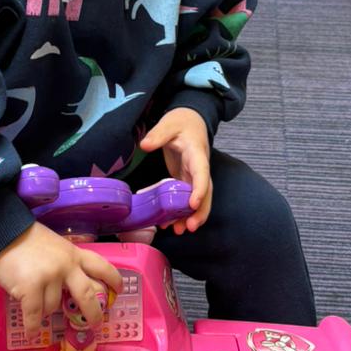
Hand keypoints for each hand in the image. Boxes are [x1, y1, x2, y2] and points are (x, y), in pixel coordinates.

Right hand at [0, 221, 121, 331]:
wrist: (2, 232)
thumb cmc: (26, 239)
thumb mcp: (55, 245)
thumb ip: (67, 263)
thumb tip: (73, 288)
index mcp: (73, 254)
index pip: (101, 266)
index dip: (113, 280)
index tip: (119, 290)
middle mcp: (66, 266)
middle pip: (88, 294)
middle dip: (94, 313)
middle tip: (95, 324)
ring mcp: (49, 277)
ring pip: (54, 307)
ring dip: (44, 309)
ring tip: (32, 299)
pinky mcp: (31, 288)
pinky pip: (35, 315)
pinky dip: (33, 325)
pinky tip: (32, 331)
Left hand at [139, 108, 210, 233]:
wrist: (192, 119)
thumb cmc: (182, 121)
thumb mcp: (169, 123)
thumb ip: (158, 134)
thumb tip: (145, 144)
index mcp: (197, 154)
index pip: (202, 173)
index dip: (199, 189)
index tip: (193, 204)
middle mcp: (199, 168)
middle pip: (205, 192)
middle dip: (200, 211)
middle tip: (189, 227)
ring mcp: (194, 175)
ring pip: (198, 198)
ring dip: (191, 215)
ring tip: (179, 230)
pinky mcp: (186, 178)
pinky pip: (187, 197)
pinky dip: (182, 210)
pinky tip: (172, 222)